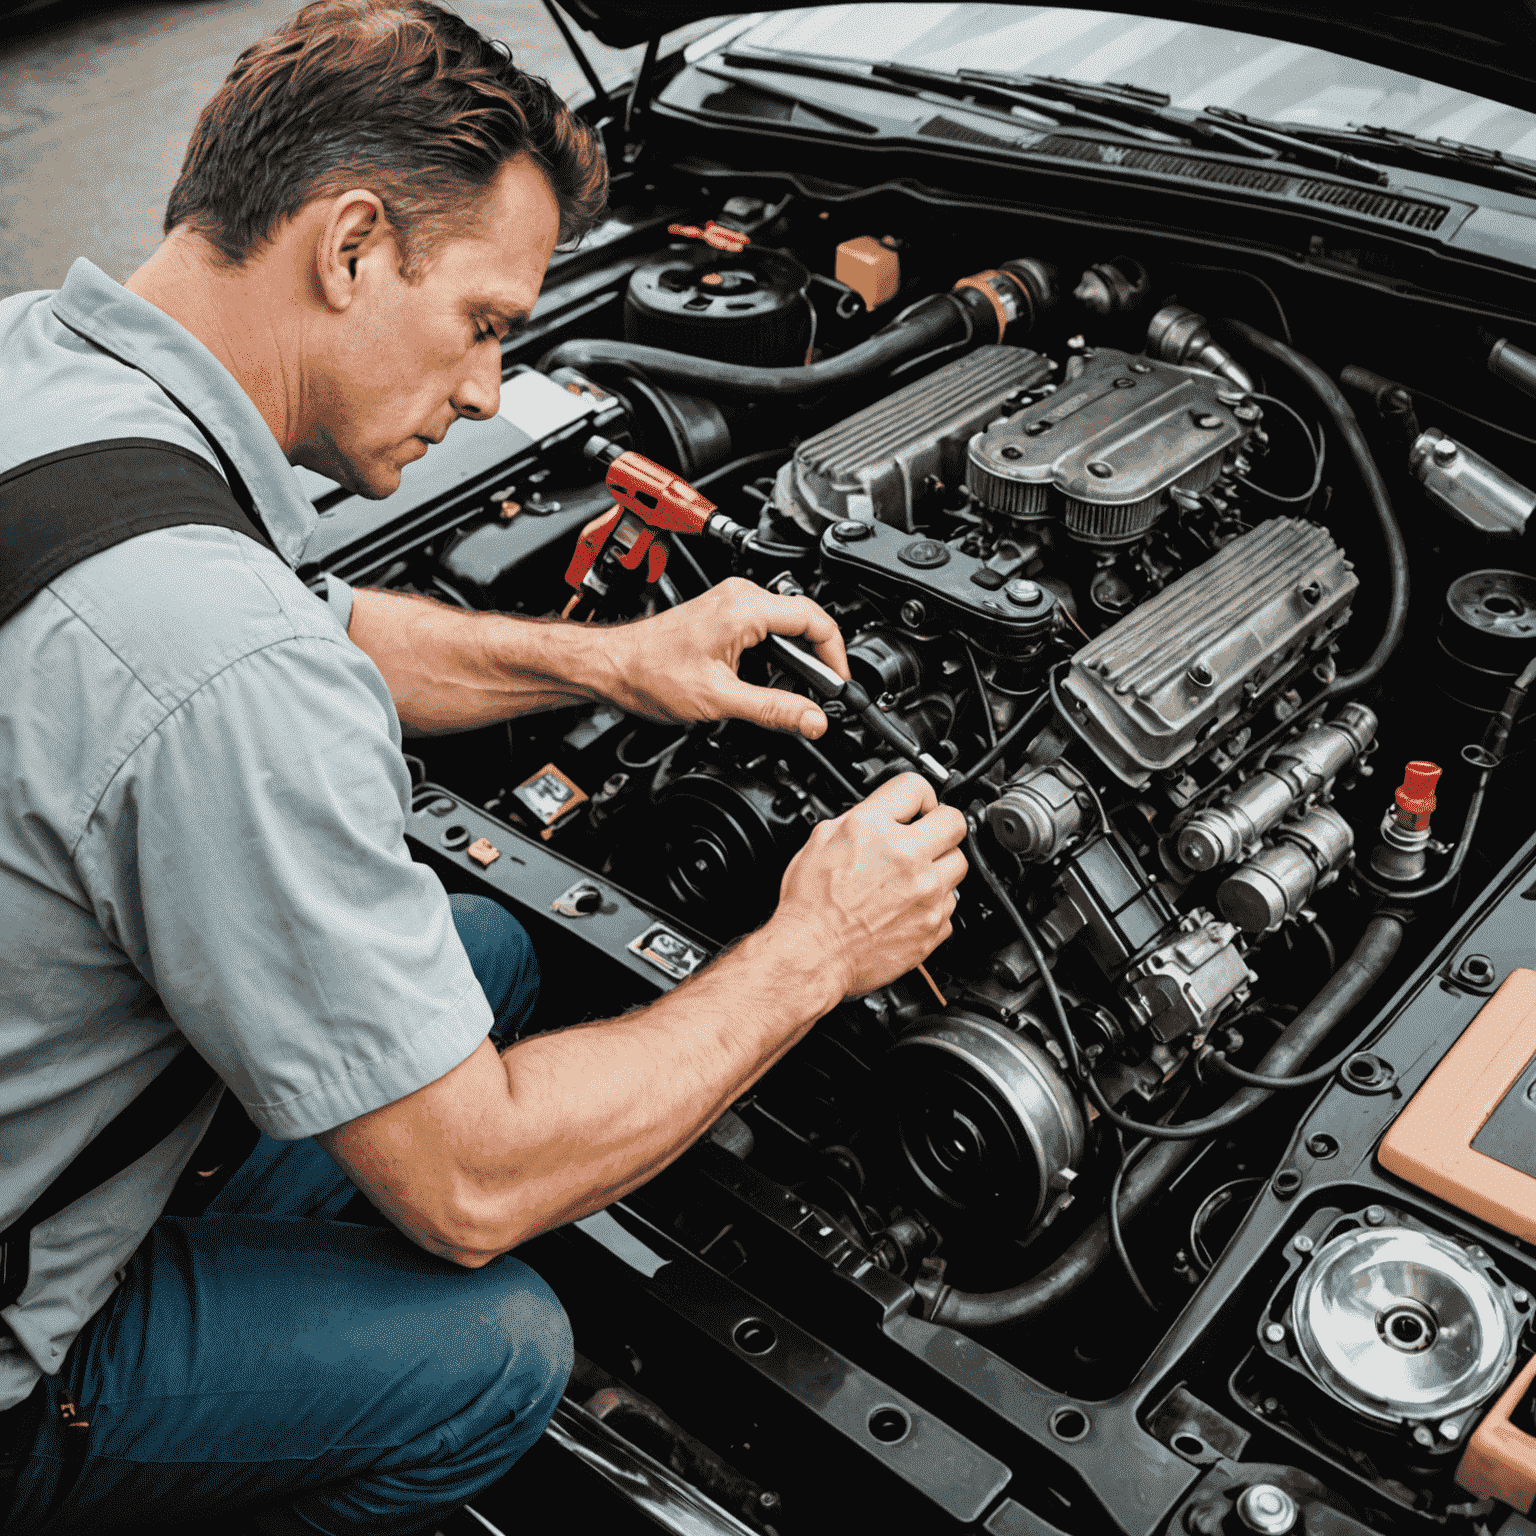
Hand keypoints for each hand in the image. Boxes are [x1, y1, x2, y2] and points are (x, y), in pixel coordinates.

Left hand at [600, 578, 847, 738]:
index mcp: (745, 608)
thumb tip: (813, 719)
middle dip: (818, 660)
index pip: (815, 621)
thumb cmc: (651, 672)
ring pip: (787, 625)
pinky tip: (769, 679)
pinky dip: (777, 653)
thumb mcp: (720, 699)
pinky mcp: (724, 613)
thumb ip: (774, 710)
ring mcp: (732, 602)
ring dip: (796, 658)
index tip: (839, 684)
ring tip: (795, 691)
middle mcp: (741, 596)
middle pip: (805, 621)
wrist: (614, 666)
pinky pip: (767, 627)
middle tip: (821, 696)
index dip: (836, 656)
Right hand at [771, 774, 967, 999]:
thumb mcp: (822, 839)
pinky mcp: (934, 925)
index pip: (917, 786)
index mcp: (874, 829)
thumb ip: (862, 818)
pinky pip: (950, 905)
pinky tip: (908, 907)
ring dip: (939, 868)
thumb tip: (884, 812)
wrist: (812, 953)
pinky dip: (934, 904)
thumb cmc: (811, 903)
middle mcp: (907, 857)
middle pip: (955, 823)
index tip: (918, 808)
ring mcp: (926, 893)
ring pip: (958, 865)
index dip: (918, 796)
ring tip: (913, 878)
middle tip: (926, 838)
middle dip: (940, 827)